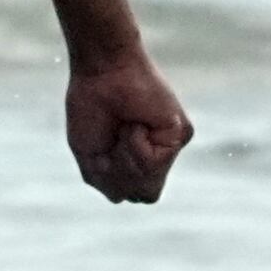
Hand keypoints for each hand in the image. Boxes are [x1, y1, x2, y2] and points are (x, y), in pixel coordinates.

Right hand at [65, 46, 192, 204]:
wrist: (100, 73)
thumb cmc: (90, 109)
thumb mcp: (91, 159)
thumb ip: (109, 185)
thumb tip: (131, 198)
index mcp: (137, 161)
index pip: (132, 195)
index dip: (112, 181)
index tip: (101, 150)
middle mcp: (158, 156)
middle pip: (144, 195)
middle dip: (120, 175)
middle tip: (112, 141)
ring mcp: (169, 146)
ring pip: (150, 185)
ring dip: (126, 161)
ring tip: (122, 130)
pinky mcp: (180, 134)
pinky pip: (155, 163)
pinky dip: (136, 147)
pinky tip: (134, 125)